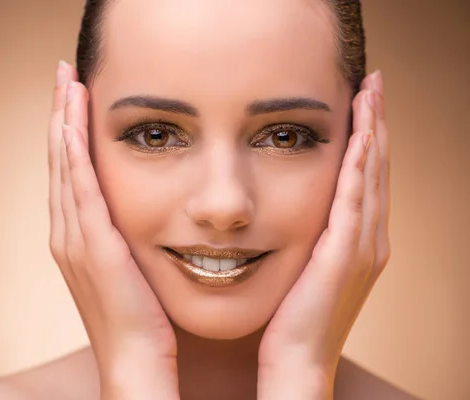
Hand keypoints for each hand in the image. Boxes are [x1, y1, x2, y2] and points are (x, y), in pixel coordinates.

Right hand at [47, 61, 178, 399]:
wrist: (136, 355)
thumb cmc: (139, 314)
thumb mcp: (128, 263)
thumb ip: (122, 234)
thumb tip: (137, 208)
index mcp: (75, 236)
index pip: (68, 171)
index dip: (66, 131)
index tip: (72, 94)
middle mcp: (66, 233)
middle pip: (59, 161)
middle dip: (59, 115)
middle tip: (62, 74)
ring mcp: (74, 239)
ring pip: (64, 168)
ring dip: (63, 123)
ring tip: (66, 83)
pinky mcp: (93, 247)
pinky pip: (80, 192)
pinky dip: (72, 156)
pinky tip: (71, 124)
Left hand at [257, 71, 389, 398]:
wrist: (296, 355)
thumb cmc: (294, 313)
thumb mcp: (304, 262)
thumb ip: (309, 233)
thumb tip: (292, 205)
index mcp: (359, 239)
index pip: (365, 176)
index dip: (368, 136)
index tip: (361, 100)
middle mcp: (370, 238)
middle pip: (376, 168)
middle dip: (376, 123)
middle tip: (374, 82)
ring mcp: (361, 247)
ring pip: (371, 178)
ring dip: (373, 133)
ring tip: (371, 93)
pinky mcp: (344, 257)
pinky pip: (354, 204)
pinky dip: (359, 169)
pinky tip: (359, 139)